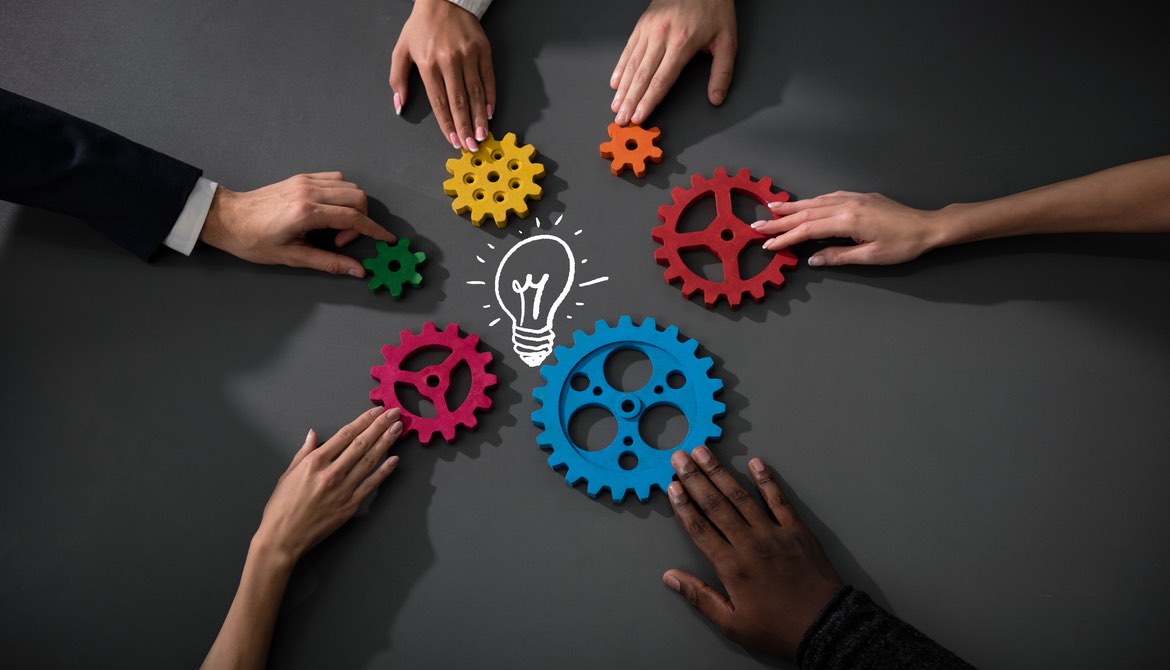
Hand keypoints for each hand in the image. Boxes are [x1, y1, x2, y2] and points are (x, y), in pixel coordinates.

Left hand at [199, 172, 394, 277]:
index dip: (374, 230)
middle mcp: (308, 192)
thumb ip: (328, 262)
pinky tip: (329, 212)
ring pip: (348, 187)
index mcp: (306, 213)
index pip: (353, 217)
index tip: (387, 240)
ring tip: (334, 227)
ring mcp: (305, 181)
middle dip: (360, 221)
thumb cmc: (253, 241)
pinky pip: (334, 180)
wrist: (227, 218)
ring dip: (352, 207)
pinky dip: (342, 195)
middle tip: (341, 241)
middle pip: (356, 198)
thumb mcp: (292, 257)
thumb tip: (357, 271)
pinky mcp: (301, 178)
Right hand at [253, 406, 403, 561]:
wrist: (282, 537)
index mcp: (315, 462)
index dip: (364, 420)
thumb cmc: (281, 507)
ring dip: (386, 443)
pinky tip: (394, 460)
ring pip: (369, 460)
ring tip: (397, 429)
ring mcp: (343, 489)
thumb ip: (304, 452)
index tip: (376, 411)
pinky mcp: (350, 505)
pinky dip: (384, 471)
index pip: (345, 434)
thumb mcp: (288, 474)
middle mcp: (331, 473)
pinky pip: (371, 484)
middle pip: (361, 443)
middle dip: (380, 426)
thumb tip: (313, 434)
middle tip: (394, 413)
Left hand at [390, 0, 494, 151]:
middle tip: (471, 146)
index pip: (439, 102)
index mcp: (428, 63)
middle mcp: (449, 60)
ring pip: (475, 93)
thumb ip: (397, 78)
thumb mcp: (401, 49)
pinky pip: (488, 78)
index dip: (447, 124)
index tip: (452, 140)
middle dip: (465, 127)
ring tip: (482, 135)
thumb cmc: (421, 26)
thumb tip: (399, 105)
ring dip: (479, 117)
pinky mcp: (483, 50)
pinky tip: (489, 112)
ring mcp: (468, 55)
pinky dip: (490, 97)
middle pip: (459, 101)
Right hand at [610, 0, 736, 125]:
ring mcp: (649, 29)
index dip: (648, 101)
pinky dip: (620, 67)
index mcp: (682, 44)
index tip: (640, 117)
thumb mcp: (727, 40)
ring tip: (616, 107)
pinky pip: (628, 49)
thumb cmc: (714, 8)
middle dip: (630, 101)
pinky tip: (615, 83)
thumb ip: (722, 72)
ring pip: (632, 64)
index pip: (661, 81)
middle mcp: (662, 37)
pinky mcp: (642, 24)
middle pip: (642, 76)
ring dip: (622, 89)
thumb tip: (716, 98)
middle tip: (622, 120)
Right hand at [663, 447, 843, 657]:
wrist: (825, 626)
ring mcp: (774, 533)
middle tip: (679, 458)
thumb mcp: (732, 624)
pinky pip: (779, 500)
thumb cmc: (778, 629)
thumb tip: (670, 577)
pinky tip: (755, 464)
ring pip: (741, 497)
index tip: (672, 486)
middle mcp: (750, 544)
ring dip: (720, 472)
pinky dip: (766, 480)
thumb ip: (700, 597)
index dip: (683, 506)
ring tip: (704, 453)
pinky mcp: (797, 530)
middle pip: (715, 505)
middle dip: (695, 479)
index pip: (700, 529)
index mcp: (731, 567)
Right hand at [755, 191, 945, 266]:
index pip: (807, 229)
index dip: (785, 237)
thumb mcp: (870, 257)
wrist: (928, 226)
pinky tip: (804, 204)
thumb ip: (838, 256)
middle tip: (756, 225)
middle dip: (779, 220)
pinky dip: (810, 201)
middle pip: (806, 212)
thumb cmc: (902, 245)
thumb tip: (812, 260)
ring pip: (815, 201)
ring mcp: (853, 198)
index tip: (767, 244)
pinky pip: (827, 197)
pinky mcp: (860, 197)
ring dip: (792, 206)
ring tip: (771, 209)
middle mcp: (846, 204)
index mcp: (847, 220)